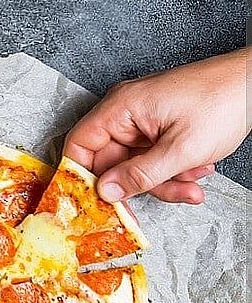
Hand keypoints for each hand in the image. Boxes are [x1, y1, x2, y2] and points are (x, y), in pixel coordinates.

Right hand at [64, 48, 249, 204]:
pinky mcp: (160, 128)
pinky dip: (173, 171)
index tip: (90, 202)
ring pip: (136, 166)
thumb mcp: (180, 150)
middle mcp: (127, 113)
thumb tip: (106, 192)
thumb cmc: (223, 100)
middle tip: (154, 200)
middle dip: (138, 185)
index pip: (79, 145)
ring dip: (163, 181)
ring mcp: (144, 121)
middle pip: (111, 163)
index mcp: (121, 108)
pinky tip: (196, 169)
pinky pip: (153, 159)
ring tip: (191, 183)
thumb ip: (139, 175)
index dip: (80, 176)